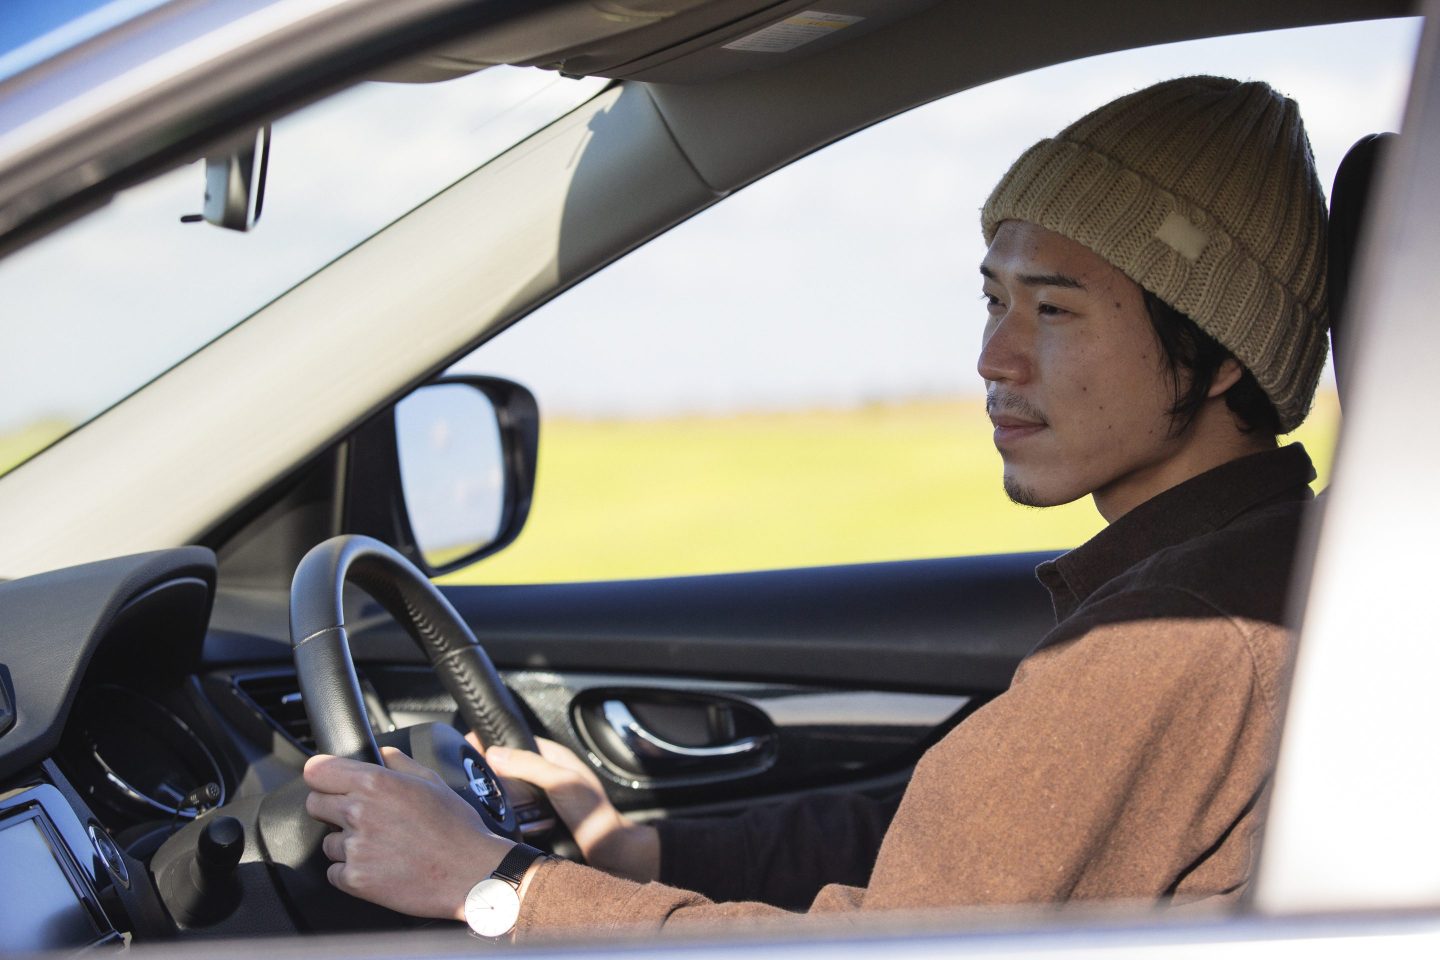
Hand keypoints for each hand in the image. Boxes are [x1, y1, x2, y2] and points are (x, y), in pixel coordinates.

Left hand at [304, 746, 513, 919]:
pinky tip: (379, 867)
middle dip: (331, 809)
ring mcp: (355, 848)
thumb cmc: (456, 828)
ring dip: (345, 844)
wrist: (470, 873)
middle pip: (314, 804)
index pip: (317, 771)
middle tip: (360, 818)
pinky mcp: (355, 879)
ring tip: (380, 847)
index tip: (329, 783)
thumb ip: (399, 761)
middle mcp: (359, 811)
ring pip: (327, 842)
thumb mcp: (433, 781)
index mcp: (376, 782)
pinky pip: (335, 872)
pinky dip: (351, 872)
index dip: (323, 776)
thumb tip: (381, 752)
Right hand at [471, 733, 658, 881]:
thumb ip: (530, 765)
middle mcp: (547, 773)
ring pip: (509, 788)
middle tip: (466, 773)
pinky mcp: (539, 817)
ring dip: (495, 791)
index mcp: (554, 756)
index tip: (468, 745)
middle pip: (509, 764)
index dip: (492, 741)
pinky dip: (503, 810)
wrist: (608, 851)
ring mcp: (542, 796)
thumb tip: (495, 753)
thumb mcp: (560, 781)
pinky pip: (514, 808)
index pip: (516, 740)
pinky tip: (493, 815)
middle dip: (489, 767)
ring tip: (475, 793)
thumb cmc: (593, 815)